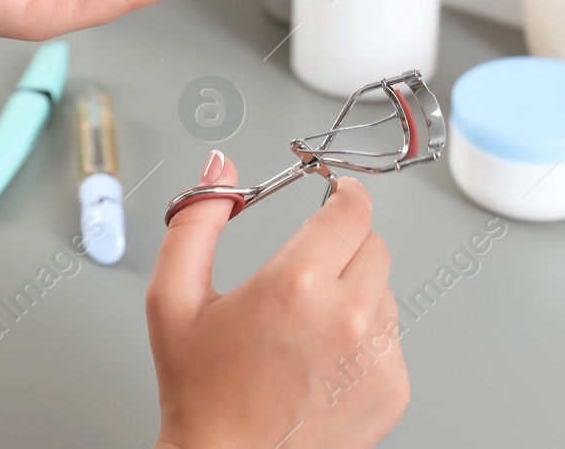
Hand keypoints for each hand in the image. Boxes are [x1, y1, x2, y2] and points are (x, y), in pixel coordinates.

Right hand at [148, 154, 408, 448]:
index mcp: (295, 286)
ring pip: (384, 292)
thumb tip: (220, 170)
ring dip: (356, 295)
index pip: (353, 209)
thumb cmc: (200, 394)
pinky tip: (323, 363)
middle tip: (307, 275)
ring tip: (306, 331)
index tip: (337, 196)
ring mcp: (376, 357)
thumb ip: (197, 222)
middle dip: (344, 247)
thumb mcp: (173, 299)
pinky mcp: (392, 388)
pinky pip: (391, 339)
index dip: (344, 196)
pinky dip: (365, 342)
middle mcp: (346, 318)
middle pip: (373, 245)